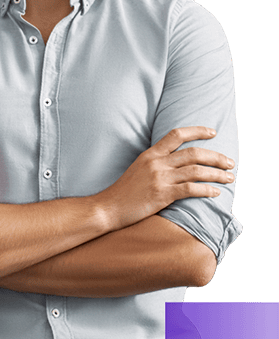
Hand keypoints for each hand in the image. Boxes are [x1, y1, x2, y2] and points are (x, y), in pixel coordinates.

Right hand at [96, 126, 234, 231]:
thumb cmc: (124, 191)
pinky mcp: (162, 195)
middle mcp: (157, 163)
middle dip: (216, 156)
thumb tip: (176, 163)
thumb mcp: (138, 169)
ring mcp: (160, 178)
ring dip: (216, 174)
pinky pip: (190, 189)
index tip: (213, 132)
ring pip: (196, 171)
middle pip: (193, 153)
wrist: (108, 207)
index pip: (177, 135)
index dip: (197, 131)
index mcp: (151, 154)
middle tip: (230, 162)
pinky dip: (206, 190)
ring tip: (229, 177)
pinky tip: (216, 193)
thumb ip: (156, 163)